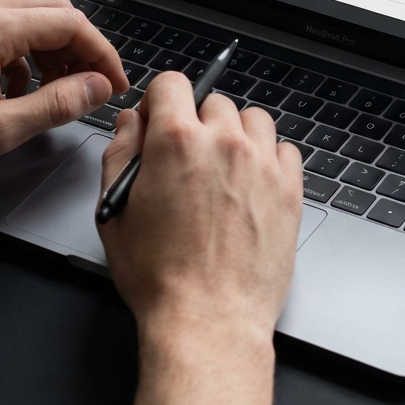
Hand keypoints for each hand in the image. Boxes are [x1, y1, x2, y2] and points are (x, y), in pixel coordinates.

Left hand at [0, 0, 127, 181]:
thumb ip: (57, 105)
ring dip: (52, 54)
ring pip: (29, 20)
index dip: (101, 55)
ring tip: (54, 95)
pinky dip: (23, 56)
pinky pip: (4, 30)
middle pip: (54, 13)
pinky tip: (15, 93)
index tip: (113, 83)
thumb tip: (96, 88)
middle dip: (80, 50)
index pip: (69, 24)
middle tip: (91, 87)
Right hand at [90, 73, 301, 404]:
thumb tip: (130, 123)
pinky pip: (285, 150)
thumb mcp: (115, 210)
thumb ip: (120, 153)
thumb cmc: (160, 277)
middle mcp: (223, 142)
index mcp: (175, 140)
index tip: (159, 122)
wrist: (208, 321)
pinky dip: (269, 158)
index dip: (160, 101)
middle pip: (213, 100)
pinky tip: (252, 184)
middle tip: (187, 157)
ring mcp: (262, 164)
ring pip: (253, 118)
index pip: (172, 83)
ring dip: (237, 133)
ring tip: (223, 167)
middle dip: (197, 120)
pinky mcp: (289, 190)